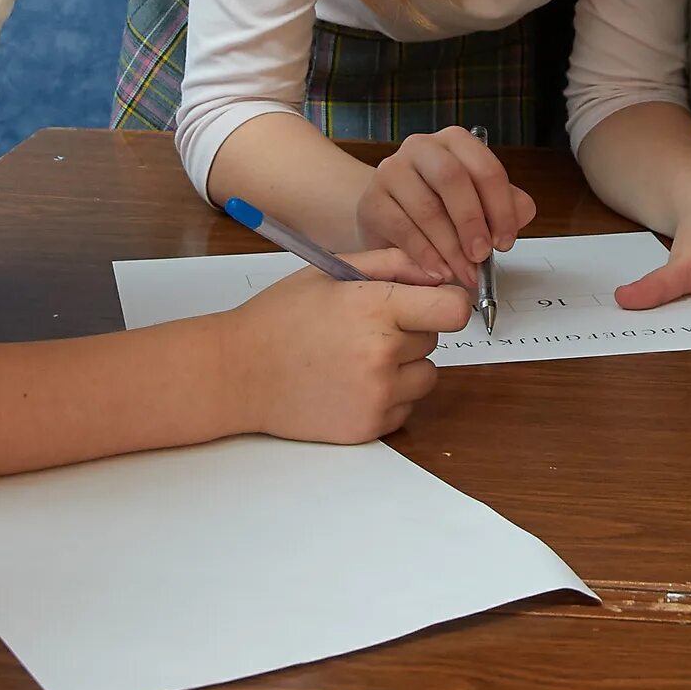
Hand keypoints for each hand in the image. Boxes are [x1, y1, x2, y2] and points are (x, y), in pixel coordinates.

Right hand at [222, 251, 474, 441]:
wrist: (238, 374)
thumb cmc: (281, 318)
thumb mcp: (331, 272)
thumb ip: (392, 264)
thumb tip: (440, 273)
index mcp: (375, 308)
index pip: (453, 309)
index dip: (447, 303)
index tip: (433, 304)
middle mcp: (382, 354)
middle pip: (435, 339)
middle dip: (409, 331)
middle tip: (364, 329)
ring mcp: (378, 395)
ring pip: (426, 375)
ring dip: (404, 367)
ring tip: (357, 358)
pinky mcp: (371, 425)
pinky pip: (406, 406)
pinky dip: (388, 396)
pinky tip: (349, 383)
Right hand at [357, 128, 536, 287]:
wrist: (390, 215)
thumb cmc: (440, 208)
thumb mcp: (478, 204)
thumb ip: (506, 205)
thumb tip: (523, 211)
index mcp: (455, 142)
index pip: (485, 168)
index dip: (500, 208)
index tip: (505, 241)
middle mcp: (421, 148)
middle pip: (452, 178)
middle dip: (472, 222)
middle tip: (482, 256)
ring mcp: (391, 171)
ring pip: (427, 208)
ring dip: (451, 247)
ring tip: (464, 272)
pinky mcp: (372, 201)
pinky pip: (402, 229)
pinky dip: (425, 255)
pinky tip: (438, 271)